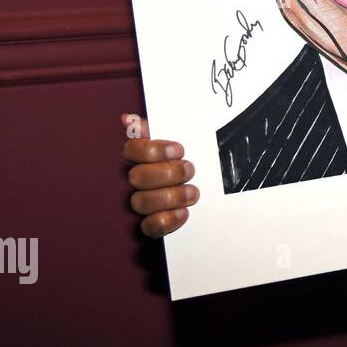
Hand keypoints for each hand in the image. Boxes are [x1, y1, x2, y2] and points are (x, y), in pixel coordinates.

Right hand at [121, 113, 196, 236]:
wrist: (218, 186)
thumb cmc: (194, 158)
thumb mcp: (183, 138)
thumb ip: (160, 127)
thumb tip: (128, 119)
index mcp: (144, 157)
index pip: (131, 150)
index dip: (153, 150)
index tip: (179, 150)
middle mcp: (140, 179)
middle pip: (138, 177)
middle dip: (168, 174)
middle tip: (189, 170)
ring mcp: (145, 202)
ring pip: (142, 202)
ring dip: (172, 196)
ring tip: (193, 192)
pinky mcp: (154, 224)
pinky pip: (150, 226)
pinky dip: (168, 220)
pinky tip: (184, 212)